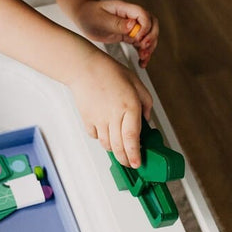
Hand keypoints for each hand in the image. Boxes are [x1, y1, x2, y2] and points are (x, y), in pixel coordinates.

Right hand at [68, 50, 152, 167]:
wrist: (84, 68)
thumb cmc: (109, 72)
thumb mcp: (136, 83)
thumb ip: (146, 102)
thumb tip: (146, 120)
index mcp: (129, 106)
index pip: (132, 138)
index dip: (135, 155)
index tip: (138, 163)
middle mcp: (114, 115)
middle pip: (119, 147)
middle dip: (125, 159)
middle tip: (130, 162)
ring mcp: (99, 119)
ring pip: (107, 145)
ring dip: (114, 150)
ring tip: (119, 147)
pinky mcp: (87, 119)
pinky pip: (95, 136)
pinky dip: (101, 138)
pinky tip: (106, 132)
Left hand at [73, 0, 158, 68]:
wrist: (83, 16)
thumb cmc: (89, 14)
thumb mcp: (100, 19)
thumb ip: (117, 23)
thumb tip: (132, 25)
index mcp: (125, 8)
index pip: (143, 15)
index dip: (144, 27)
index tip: (138, 38)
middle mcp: (130, 17)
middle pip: (152, 24)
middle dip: (151, 37)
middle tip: (144, 48)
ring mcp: (131, 26)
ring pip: (149, 35)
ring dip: (149, 47)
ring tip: (143, 57)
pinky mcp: (128, 35)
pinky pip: (140, 44)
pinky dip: (143, 52)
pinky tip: (142, 62)